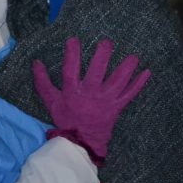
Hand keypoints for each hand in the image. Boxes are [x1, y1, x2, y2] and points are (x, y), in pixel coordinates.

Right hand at [32, 37, 150, 162]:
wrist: (81, 143)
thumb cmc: (66, 119)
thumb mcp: (51, 101)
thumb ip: (43, 82)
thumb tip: (36, 62)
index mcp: (72, 92)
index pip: (71, 69)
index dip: (72, 54)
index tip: (73, 39)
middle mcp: (90, 94)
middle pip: (97, 73)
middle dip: (102, 57)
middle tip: (107, 42)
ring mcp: (105, 101)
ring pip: (117, 82)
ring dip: (126, 69)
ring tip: (134, 56)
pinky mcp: (116, 107)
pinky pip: (129, 94)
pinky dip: (139, 84)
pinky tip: (147, 72)